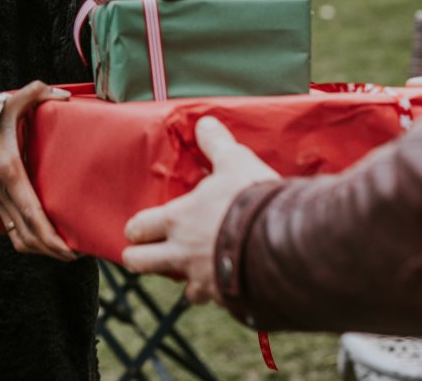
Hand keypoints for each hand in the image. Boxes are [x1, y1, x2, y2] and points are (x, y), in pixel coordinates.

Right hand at [0, 81, 76, 261]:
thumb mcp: (7, 103)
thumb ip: (35, 92)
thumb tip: (64, 96)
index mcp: (8, 171)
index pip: (31, 213)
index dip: (51, 236)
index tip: (70, 249)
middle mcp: (0, 192)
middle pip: (27, 235)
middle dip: (52, 251)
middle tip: (76, 254)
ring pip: (18, 239)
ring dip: (40, 250)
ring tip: (64, 250)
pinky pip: (11, 230)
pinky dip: (29, 240)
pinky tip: (45, 239)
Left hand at [121, 117, 278, 303]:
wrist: (286, 245)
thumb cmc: (252, 200)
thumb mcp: (235, 163)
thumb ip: (216, 144)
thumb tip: (205, 121)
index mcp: (177, 221)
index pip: (138, 228)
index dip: (135, 228)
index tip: (137, 228)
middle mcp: (182, 254)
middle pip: (141, 264)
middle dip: (140, 259)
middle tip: (147, 253)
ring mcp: (205, 281)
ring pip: (184, 289)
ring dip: (187, 280)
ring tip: (198, 270)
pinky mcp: (229, 300)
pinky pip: (218, 300)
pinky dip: (221, 294)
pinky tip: (231, 284)